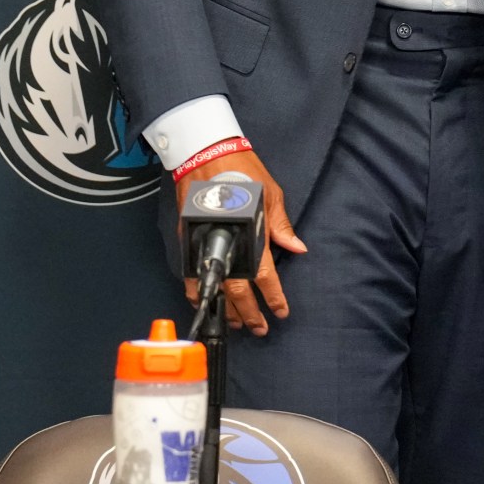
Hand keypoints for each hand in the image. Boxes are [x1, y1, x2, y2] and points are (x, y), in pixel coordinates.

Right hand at [177, 148, 305, 337]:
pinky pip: (190, 273)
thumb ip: (281, 227)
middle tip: (258, 328)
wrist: (206, 155)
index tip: (280, 312)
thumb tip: (297, 249)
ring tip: (234, 322)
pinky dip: (196, 290)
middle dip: (247, 312)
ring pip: (213, 285)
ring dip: (224, 307)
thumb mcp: (271, 195)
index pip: (263, 274)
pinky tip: (204, 301)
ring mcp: (202, 243)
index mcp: (250, 232)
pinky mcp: (187, 239)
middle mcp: (225, 242)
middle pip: (236, 289)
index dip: (272, 296)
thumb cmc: (243, 172)